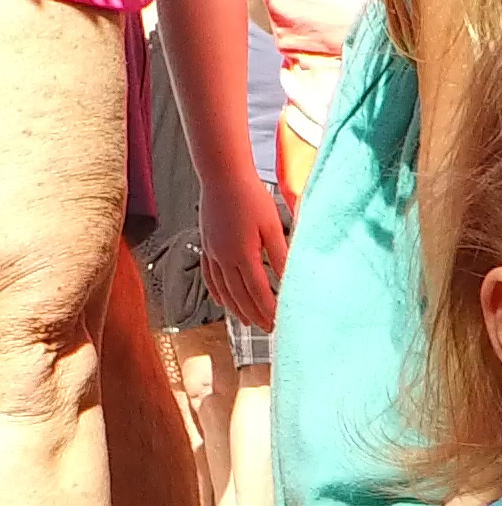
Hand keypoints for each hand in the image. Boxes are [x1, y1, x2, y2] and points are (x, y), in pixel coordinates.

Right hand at [198, 167, 285, 327]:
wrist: (222, 175)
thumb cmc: (251, 196)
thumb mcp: (273, 226)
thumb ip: (282, 255)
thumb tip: (291, 280)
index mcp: (243, 254)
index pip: (258, 292)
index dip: (269, 311)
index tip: (280, 324)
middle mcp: (224, 257)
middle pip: (240, 295)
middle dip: (254, 315)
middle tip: (268, 329)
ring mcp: (212, 252)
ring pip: (223, 289)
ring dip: (235, 308)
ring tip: (247, 322)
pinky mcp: (207, 244)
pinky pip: (209, 275)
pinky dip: (217, 291)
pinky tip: (222, 300)